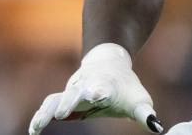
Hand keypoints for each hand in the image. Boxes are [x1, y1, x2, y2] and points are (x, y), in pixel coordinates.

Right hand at [28, 44, 163, 134]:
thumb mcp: (139, 99)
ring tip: (39, 126)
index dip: (99, 92)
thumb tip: (157, 128)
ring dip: (48, 110)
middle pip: (76, 92)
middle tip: (62, 112)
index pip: (102, 88)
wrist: (109, 63)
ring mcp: (73, 90)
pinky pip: (49, 105)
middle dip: (69, 101)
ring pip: (57, 98)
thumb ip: (145, 114)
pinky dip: (41, 115)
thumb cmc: (126, 87)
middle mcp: (86, 87)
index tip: (96, 94)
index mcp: (107, 86)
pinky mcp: (63, 97)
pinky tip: (34, 130)